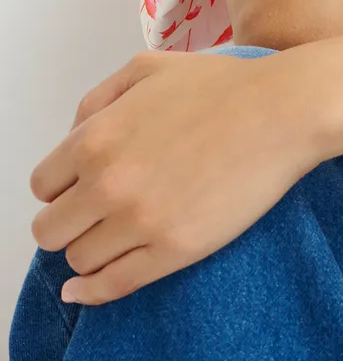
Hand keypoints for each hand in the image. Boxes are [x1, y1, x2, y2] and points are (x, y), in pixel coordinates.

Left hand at [28, 50, 319, 305]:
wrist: (282, 111)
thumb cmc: (222, 86)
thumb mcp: (147, 68)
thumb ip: (97, 100)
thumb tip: (73, 141)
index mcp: (96, 138)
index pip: (43, 187)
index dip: (62, 190)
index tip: (81, 191)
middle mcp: (107, 182)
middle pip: (50, 230)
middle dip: (69, 223)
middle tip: (96, 216)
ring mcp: (139, 220)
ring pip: (79, 259)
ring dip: (90, 250)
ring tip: (114, 239)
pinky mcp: (173, 249)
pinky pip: (113, 285)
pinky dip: (93, 292)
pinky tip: (86, 289)